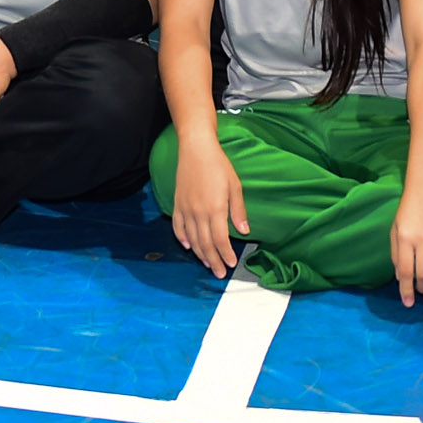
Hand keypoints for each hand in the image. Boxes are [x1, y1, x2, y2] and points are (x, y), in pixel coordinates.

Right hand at [171, 134, 251, 278]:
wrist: (196, 148)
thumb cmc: (218, 165)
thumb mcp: (235, 186)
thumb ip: (238, 210)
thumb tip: (244, 231)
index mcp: (215, 209)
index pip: (220, 240)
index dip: (226, 254)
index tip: (231, 263)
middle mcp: (199, 212)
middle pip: (205, 244)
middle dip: (213, 260)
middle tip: (219, 273)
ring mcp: (186, 208)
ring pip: (192, 238)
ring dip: (199, 253)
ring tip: (206, 263)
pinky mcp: (178, 203)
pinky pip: (178, 226)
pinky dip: (182, 238)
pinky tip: (187, 246)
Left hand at [390, 180, 422, 305]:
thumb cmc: (408, 208)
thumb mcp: (394, 228)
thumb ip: (396, 253)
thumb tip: (400, 277)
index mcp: (404, 238)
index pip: (405, 272)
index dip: (406, 290)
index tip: (408, 303)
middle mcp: (421, 240)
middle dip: (422, 288)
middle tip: (422, 293)